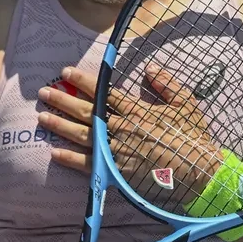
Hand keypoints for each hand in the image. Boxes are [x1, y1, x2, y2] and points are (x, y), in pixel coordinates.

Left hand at [37, 66, 220, 196]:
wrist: (201, 173)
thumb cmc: (194, 137)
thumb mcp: (185, 103)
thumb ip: (166, 84)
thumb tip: (150, 68)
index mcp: (137, 110)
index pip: (103, 92)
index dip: (83, 82)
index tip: (66, 73)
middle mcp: (122, 129)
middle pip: (86, 113)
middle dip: (63, 101)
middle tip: (44, 92)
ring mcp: (118, 151)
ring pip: (82, 136)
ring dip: (60, 127)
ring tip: (41, 118)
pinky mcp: (117, 172)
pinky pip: (89, 165)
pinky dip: (70, 159)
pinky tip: (55, 152)